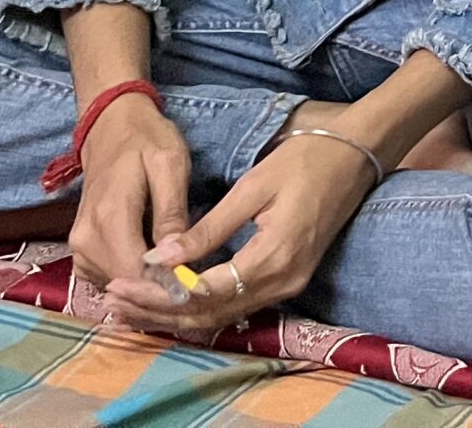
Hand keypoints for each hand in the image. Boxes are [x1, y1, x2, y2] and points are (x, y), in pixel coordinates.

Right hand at [65, 93, 190, 293]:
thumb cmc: (146, 140)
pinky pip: (105, 276)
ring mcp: (78, 246)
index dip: (166, 286)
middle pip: (124, 283)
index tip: (195, 285)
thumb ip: (171, 213)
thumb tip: (174, 259)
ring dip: (145, 284)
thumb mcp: (170, 165)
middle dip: (158, 288)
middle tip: (191, 278)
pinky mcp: (80, 249)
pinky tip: (152, 262)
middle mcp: (85, 239)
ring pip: (114, 284)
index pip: (135, 274)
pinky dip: (129, 276)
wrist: (110, 125)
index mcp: (110, 217)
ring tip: (175, 268)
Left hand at [101, 116, 382, 334]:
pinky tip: (171, 299)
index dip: (159, 293)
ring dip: (175, 314)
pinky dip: (200, 307)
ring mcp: (289, 285)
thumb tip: (160, 258)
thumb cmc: (305, 160)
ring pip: (222, 316)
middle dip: (158, 310)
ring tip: (131, 305)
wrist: (357, 155)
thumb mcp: (253, 187)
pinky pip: (237, 305)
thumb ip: (208, 228)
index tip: (120, 282)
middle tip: (114, 299)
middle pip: (210, 313)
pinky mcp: (289, 280)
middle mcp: (282, 282)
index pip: (204, 291)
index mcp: (273, 255)